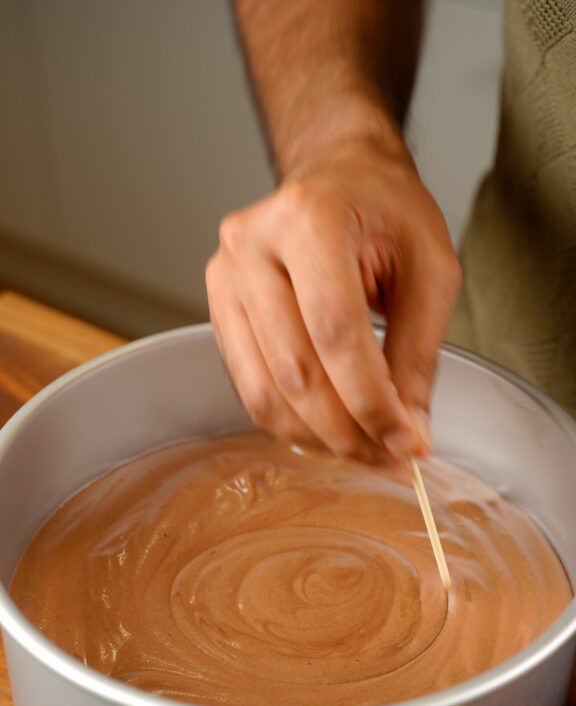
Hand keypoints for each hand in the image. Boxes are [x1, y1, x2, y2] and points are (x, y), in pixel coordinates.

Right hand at [206, 139, 460, 461]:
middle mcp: (252, 245)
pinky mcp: (218, 309)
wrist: (339, 179)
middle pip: (295, 369)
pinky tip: (330, 432)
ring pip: (265, 390)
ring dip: (318, 437)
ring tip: (365, 450)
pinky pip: (250, 387)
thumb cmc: (386, 213)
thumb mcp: (430, 270)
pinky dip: (292, 423)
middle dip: (348, 429)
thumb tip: (407, 433)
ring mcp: (225, 277)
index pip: (334, 330)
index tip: (405, 442)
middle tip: (390, 457)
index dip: (370, 399)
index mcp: (310, 217)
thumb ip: (417, 354)